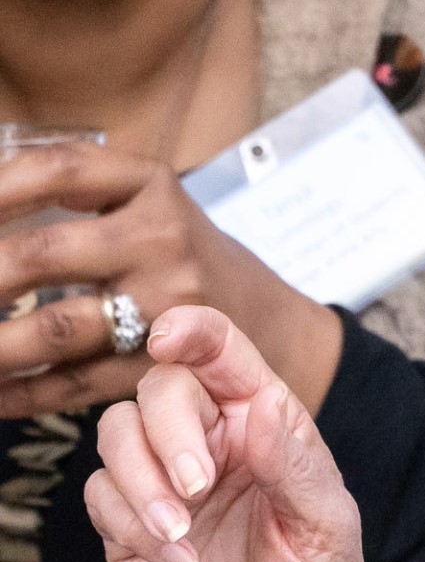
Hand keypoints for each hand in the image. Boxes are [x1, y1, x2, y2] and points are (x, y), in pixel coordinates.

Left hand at [0, 140, 341, 415]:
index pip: (60, 169)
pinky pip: (73, 384)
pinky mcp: (162, 365)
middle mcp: (161, 238)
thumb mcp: (146, 202)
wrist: (262, 320)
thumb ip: (77, 197)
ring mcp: (165, 305)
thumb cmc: (178, 254)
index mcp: (150, 184)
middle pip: (44, 252)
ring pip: (55, 328)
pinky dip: (19, 393)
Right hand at [85, 304, 368, 561]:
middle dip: (169, 432)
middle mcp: (209, 435)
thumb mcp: (327, 525)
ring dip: (141, 480)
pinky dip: (130, 524)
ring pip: (117, 432)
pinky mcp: (128, 525)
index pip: (223, 352)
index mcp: (261, 417)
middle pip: (160, 387)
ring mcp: (163, 478)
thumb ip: (293, 463)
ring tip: (181, 533)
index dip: (194, 331)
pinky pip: (100, 495)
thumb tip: (261, 404)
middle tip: (196, 487)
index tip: (169, 337)